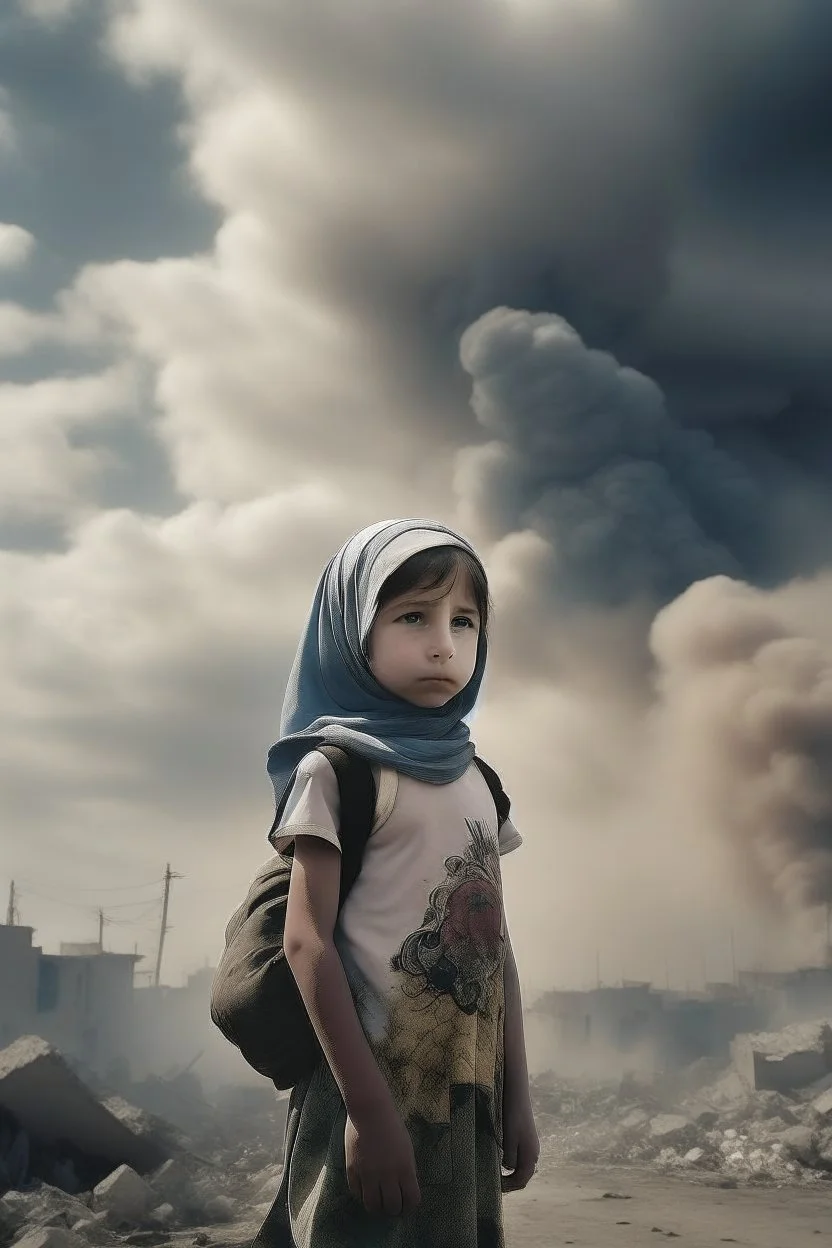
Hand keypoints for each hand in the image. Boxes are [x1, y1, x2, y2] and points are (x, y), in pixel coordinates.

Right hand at [345, 1096, 421, 1216]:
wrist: (370, 1110)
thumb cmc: (392, 1126)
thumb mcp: (406, 1149)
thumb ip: (407, 1171)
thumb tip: (404, 1192)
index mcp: (405, 1168)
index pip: (411, 1200)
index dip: (410, 1207)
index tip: (406, 1206)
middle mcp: (388, 1174)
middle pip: (392, 1207)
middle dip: (393, 1210)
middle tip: (391, 1206)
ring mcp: (369, 1173)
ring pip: (373, 1206)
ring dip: (377, 1208)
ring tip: (378, 1202)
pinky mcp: (353, 1170)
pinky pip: (357, 1194)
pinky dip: (362, 1196)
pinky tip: (365, 1190)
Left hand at [501, 1091, 539, 1192]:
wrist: (517, 1094)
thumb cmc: (512, 1117)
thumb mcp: (509, 1140)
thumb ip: (510, 1158)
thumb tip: (509, 1169)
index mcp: (531, 1156)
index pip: (522, 1181)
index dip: (508, 1187)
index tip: (494, 1187)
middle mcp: (534, 1152)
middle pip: (523, 1175)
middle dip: (510, 1182)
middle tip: (494, 1183)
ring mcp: (531, 1145)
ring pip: (522, 1166)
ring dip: (511, 1173)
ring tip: (496, 1173)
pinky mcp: (526, 1137)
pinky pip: (521, 1157)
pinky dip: (512, 1163)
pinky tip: (501, 1158)